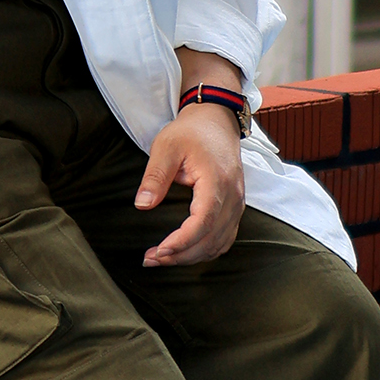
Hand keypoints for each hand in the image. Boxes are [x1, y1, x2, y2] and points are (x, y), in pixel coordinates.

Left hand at [135, 101, 244, 266]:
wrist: (216, 120)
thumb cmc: (192, 131)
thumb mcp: (166, 146)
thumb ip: (155, 177)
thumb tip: (142, 205)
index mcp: (217, 181)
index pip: (203, 222)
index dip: (182, 242)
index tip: (159, 250)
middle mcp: (232, 196)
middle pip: (211, 239)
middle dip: (181, 255)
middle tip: (151, 258)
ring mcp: (237, 203)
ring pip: (219, 243)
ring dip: (192, 256)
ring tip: (163, 258)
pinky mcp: (235, 207)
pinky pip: (226, 238)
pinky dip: (206, 250)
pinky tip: (186, 252)